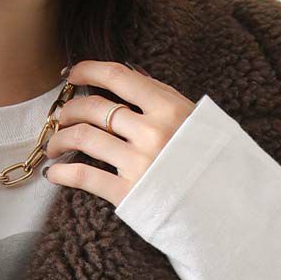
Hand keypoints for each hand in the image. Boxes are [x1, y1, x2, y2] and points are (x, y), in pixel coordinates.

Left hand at [43, 59, 195, 207]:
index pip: (118, 77)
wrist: (227, 209)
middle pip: (93, 108)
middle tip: (61, 118)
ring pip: (83, 138)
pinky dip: (62, 173)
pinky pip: (83, 177)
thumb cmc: (210, 162)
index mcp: (169, 108)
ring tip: (54, 145)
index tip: (73, 75)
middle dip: (69, 111)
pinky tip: (54, 174)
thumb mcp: (195, 120)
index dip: (88, 71)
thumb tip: (130, 74)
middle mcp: (152, 132)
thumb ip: (163, 97)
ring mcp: (139, 163)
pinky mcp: (128, 194)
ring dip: (60, 139)